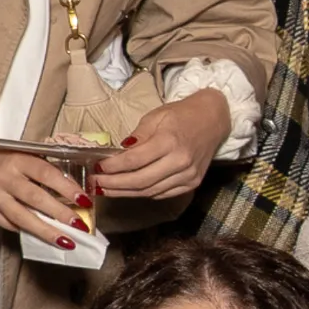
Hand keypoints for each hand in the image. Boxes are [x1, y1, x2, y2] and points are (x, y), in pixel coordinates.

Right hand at [0, 132, 88, 245]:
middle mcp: (4, 178)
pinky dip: (29, 232)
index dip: (67, 188)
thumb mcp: (22, 157)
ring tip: (66, 241)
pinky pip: (10, 225)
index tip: (85, 201)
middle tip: (81, 226)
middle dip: (61, 214)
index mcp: (17, 160)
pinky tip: (44, 239)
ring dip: (47, 231)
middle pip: (36, 198)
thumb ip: (44, 170)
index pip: (46, 174)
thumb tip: (73, 190)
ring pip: (23, 217)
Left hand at [89, 89, 233, 201]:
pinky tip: (129, 190)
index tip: (96, 168)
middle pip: (140, 181)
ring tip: (106, 190)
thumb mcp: (156, 116)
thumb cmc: (182, 115)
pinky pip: (162, 193)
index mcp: (170, 141)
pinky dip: (143, 193)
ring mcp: (188, 175)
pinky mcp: (192, 183)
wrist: (213, 119)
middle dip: (114, 184)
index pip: (134, 160)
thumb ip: (137, 136)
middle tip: (95, 184)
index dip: (112, 167)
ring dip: (125, 192)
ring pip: (150, 191)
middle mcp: (181, 162)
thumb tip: (118, 153)